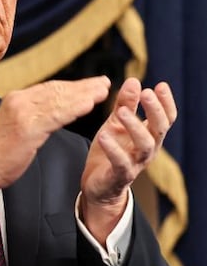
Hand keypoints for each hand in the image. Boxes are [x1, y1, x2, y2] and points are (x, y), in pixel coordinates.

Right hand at [0, 77, 110, 200]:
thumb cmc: (0, 152)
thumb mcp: (16, 124)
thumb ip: (33, 113)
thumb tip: (54, 108)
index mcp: (15, 99)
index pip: (49, 87)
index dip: (73, 85)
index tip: (91, 84)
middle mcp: (18, 101)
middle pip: (57, 90)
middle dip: (83, 86)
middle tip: (104, 83)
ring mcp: (22, 113)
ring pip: (60, 100)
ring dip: (84, 95)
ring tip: (103, 92)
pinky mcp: (28, 127)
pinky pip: (57, 115)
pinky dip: (76, 108)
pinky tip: (90, 105)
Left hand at [80, 78, 176, 238]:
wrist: (98, 185)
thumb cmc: (110, 151)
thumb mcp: (116, 124)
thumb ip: (125, 104)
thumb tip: (134, 81)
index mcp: (149, 135)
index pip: (165, 118)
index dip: (165, 102)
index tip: (160, 85)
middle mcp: (147, 149)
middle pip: (160, 129)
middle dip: (155, 110)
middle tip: (147, 93)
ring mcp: (135, 163)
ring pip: (145, 145)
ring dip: (135, 126)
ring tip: (123, 112)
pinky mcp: (120, 175)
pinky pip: (121, 162)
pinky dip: (113, 149)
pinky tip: (104, 136)